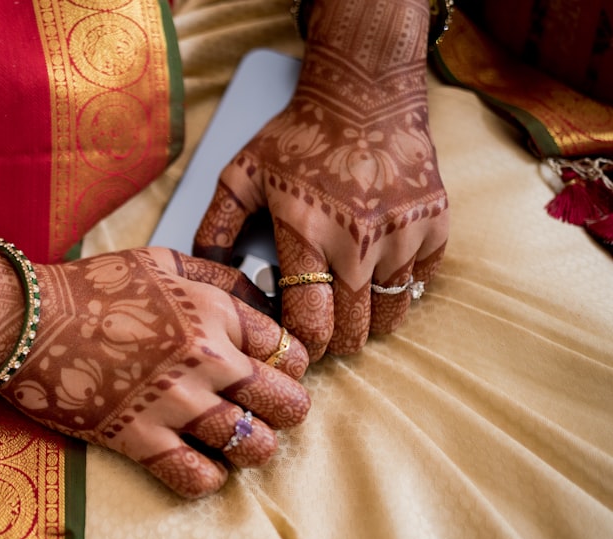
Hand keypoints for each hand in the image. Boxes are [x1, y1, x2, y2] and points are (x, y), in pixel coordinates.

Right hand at [0, 248, 310, 497]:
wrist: (23, 321)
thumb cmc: (89, 287)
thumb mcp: (160, 263)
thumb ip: (214, 276)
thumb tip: (257, 295)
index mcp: (213, 312)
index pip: (290, 349)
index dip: (290, 366)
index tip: (276, 373)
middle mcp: (205, 359)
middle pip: (287, 402)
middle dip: (286, 411)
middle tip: (267, 412)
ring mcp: (173, 403)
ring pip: (253, 446)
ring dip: (252, 448)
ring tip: (236, 442)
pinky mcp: (138, 439)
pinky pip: (197, 477)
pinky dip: (207, 478)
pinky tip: (199, 464)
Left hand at [193, 0, 449, 360]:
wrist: (364, 91)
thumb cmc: (297, 135)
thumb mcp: (242, 175)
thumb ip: (215, 226)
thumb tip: (207, 274)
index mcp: (308, 235)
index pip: (311, 324)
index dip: (303, 346)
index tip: (297, 344)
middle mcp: (359, 243)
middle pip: (354, 331)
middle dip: (335, 341)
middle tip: (324, 330)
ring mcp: (402, 235)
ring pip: (390, 314)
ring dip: (370, 320)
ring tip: (351, 306)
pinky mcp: (433, 225)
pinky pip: (419, 281)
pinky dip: (401, 286)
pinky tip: (380, 272)